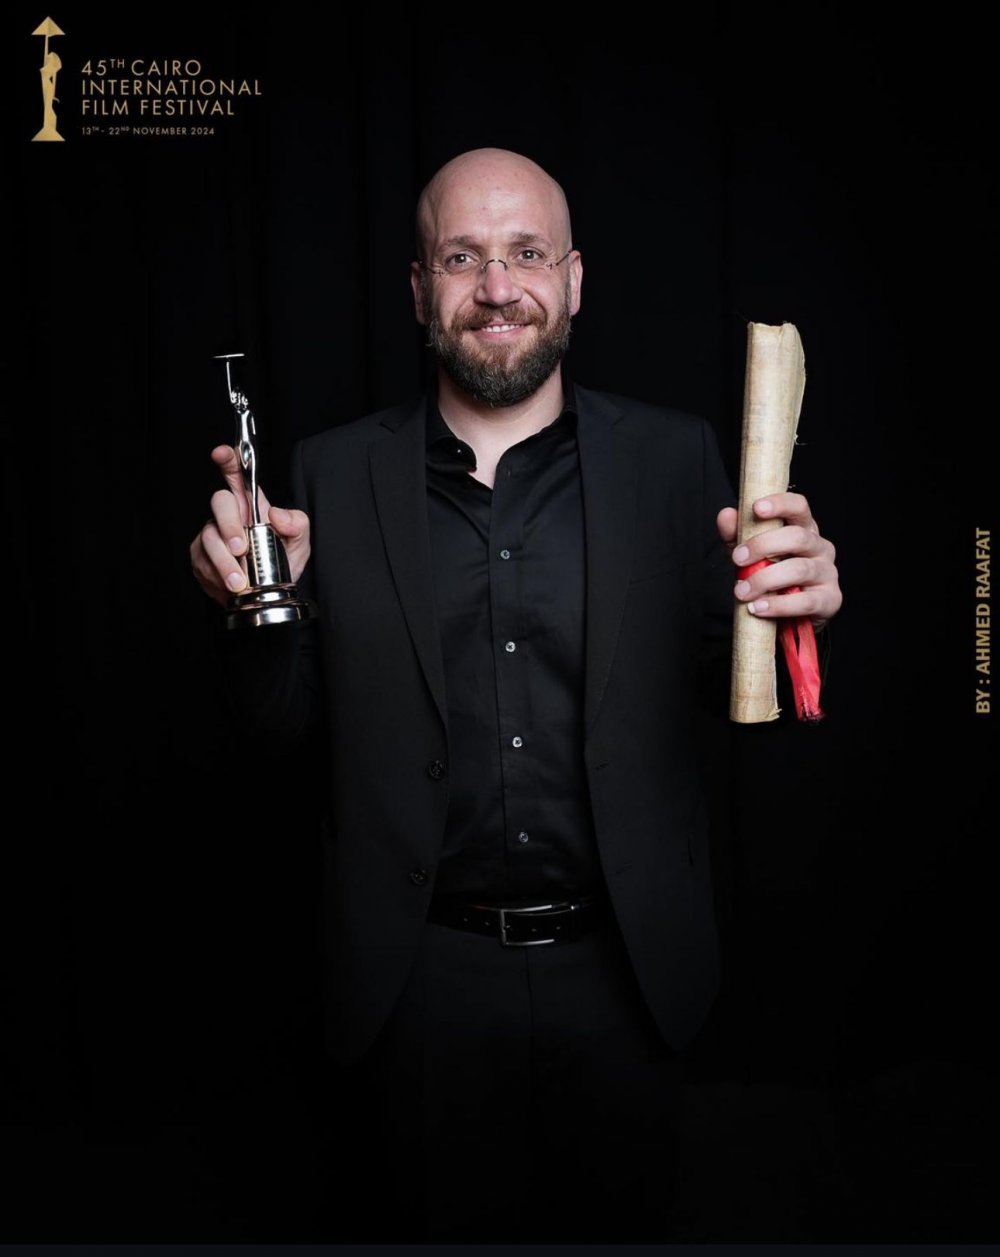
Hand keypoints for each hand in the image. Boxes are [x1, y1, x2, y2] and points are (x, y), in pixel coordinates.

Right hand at [190, 445, 310, 607]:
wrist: (265, 596)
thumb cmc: (281, 563)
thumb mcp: (299, 543)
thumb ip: (297, 524)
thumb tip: (278, 514)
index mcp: (251, 506)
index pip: (237, 476)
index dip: (229, 461)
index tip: (222, 453)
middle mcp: (228, 516)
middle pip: (219, 503)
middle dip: (229, 526)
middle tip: (241, 549)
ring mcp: (211, 536)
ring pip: (209, 539)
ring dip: (225, 562)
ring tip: (241, 581)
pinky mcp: (200, 558)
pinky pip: (202, 562)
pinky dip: (218, 576)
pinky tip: (231, 585)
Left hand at [716, 492, 840, 628]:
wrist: (785, 615)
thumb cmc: (770, 577)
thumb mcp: (749, 554)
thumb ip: (737, 534)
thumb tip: (727, 515)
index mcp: (803, 529)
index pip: (798, 506)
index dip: (780, 504)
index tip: (756, 508)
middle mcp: (820, 547)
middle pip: (797, 537)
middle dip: (763, 546)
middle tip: (737, 559)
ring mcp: (828, 573)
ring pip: (799, 569)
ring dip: (765, 580)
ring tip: (742, 592)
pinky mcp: (830, 599)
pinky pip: (805, 601)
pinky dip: (778, 605)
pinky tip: (758, 608)